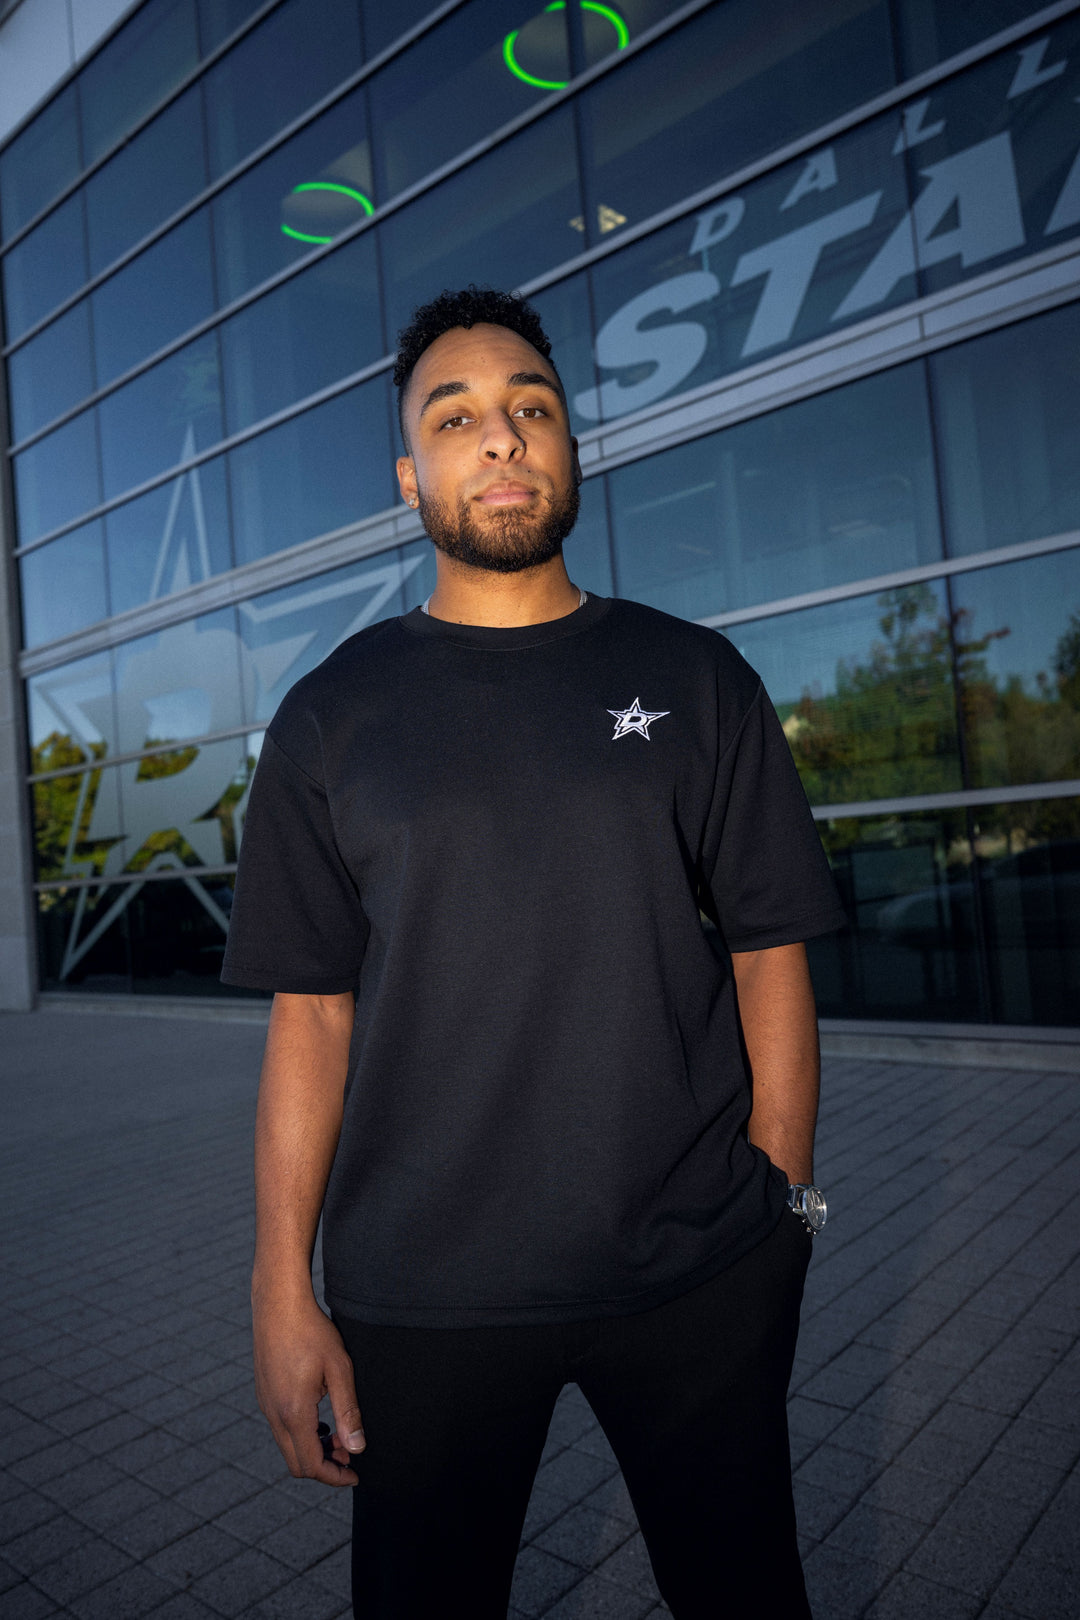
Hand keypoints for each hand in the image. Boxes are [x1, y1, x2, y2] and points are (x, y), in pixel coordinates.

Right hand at [253, 1287, 364, 1485]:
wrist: (278, 1304)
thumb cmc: (312, 1332)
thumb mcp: (339, 1369)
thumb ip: (348, 1411)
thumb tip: (356, 1448)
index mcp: (294, 1413)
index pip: (311, 1466)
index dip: (335, 1477)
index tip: (356, 1473)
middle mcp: (274, 1414)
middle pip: (296, 1463)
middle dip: (324, 1466)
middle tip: (350, 1453)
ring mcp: (265, 1405)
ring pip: (287, 1446)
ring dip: (313, 1449)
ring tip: (339, 1435)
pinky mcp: (264, 1394)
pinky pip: (281, 1428)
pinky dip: (301, 1434)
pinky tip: (320, 1417)